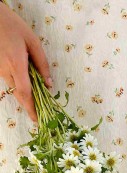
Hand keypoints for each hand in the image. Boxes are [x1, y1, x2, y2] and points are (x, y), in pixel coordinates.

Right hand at [0, 2, 51, 121]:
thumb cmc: (12, 25)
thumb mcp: (33, 42)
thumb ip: (42, 64)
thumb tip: (49, 84)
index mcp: (16, 64)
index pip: (25, 92)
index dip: (31, 107)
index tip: (37, 119)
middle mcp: (5, 69)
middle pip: (18, 94)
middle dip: (29, 107)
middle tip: (39, 118)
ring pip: (14, 88)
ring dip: (25, 97)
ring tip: (38, 104)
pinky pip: (9, 80)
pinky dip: (19, 87)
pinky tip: (29, 89)